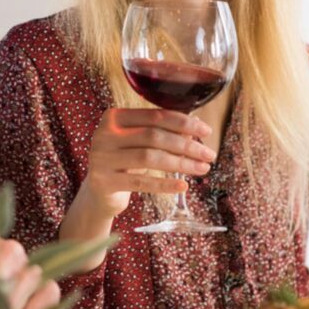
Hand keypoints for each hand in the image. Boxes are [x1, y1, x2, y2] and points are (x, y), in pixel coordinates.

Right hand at [76, 108, 215, 217]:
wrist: (100, 191)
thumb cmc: (125, 161)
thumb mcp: (138, 143)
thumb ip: (161, 132)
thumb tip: (196, 128)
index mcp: (114, 117)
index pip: (155, 116)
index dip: (183, 123)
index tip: (206, 131)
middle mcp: (104, 134)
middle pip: (154, 136)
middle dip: (186, 145)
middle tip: (209, 154)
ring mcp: (102, 158)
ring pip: (149, 158)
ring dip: (180, 163)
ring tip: (202, 168)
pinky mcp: (104, 181)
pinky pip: (140, 182)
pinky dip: (164, 184)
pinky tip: (183, 185)